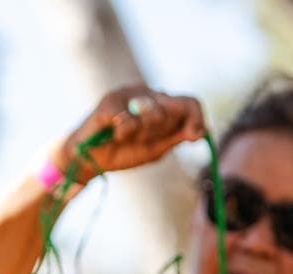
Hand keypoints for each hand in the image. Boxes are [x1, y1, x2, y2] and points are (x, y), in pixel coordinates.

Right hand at [52, 85, 205, 182]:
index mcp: (162, 105)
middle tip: (142, 139)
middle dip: (162, 131)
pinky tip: (112, 134)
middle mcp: (148, 94)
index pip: (190, 102)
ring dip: (142, 133)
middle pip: (174, 107)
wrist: (89, 160)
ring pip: (154, 113)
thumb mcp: (156, 148)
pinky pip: (129, 119)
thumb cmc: (123, 152)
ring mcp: (129, 94)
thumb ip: (177, 137)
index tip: (193, 137)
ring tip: (124, 137)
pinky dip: (123, 133)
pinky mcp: (111, 100)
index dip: (196, 118)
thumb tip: (203, 131)